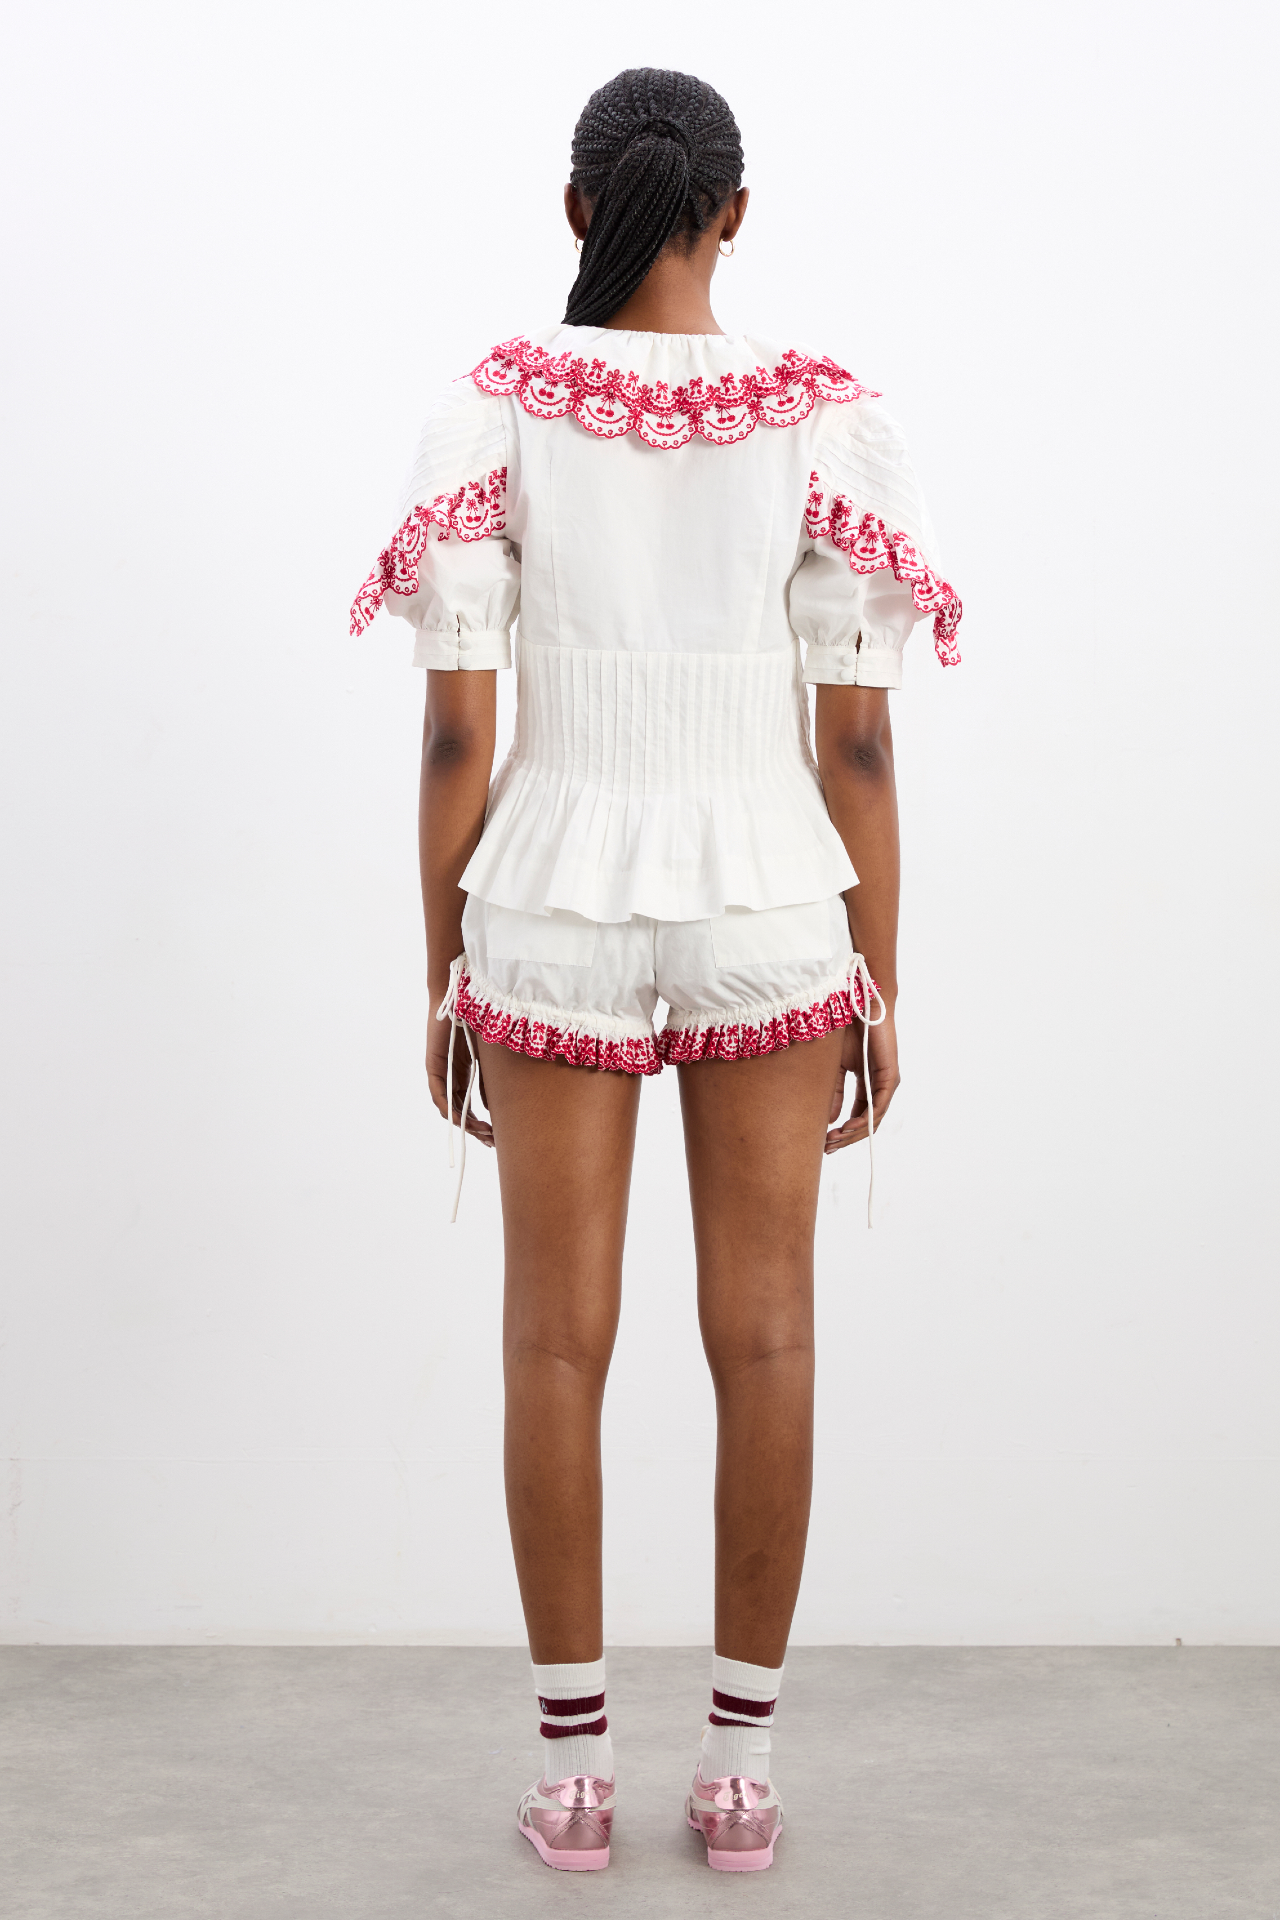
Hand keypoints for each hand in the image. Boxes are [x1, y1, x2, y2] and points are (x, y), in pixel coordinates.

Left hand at [426, 976, 493, 1148]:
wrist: (462, 996)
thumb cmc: (478, 1021)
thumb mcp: (488, 1059)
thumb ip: (487, 1082)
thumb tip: (491, 1110)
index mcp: (463, 1074)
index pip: (468, 1106)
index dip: (479, 1124)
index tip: (494, 1137)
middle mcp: (450, 1077)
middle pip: (460, 1111)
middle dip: (475, 1129)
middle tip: (491, 1142)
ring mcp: (441, 1073)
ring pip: (449, 1108)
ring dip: (465, 1124)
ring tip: (482, 1133)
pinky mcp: (434, 1066)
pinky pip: (438, 1095)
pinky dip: (449, 1108)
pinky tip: (461, 1119)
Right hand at [825, 1004, 898, 1153]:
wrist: (860, 1005)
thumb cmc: (847, 1030)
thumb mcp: (835, 1067)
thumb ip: (835, 1092)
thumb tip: (830, 1120)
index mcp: (867, 1083)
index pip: (858, 1114)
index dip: (843, 1131)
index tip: (825, 1142)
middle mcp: (879, 1086)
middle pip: (866, 1122)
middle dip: (845, 1138)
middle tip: (827, 1148)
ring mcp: (887, 1083)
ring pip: (873, 1118)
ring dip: (853, 1133)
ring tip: (834, 1140)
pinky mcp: (890, 1077)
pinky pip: (879, 1106)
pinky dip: (863, 1120)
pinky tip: (847, 1128)